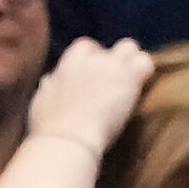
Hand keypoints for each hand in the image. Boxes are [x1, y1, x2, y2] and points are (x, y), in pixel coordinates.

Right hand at [28, 38, 155, 158]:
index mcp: (68, 63)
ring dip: (133, 63)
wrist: (67, 140)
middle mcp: (90, 59)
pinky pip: (145, 62)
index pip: (86, 47)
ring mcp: (110, 66)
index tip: (96, 78)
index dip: (93, 61)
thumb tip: (49, 81)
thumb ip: (49, 87)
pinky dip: (147, 72)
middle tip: (116, 84)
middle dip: (113, 61)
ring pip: (129, 48)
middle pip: (108, 48)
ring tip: (134, 85)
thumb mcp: (41, 101)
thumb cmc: (51, 128)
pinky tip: (144, 88)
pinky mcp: (128, 77)